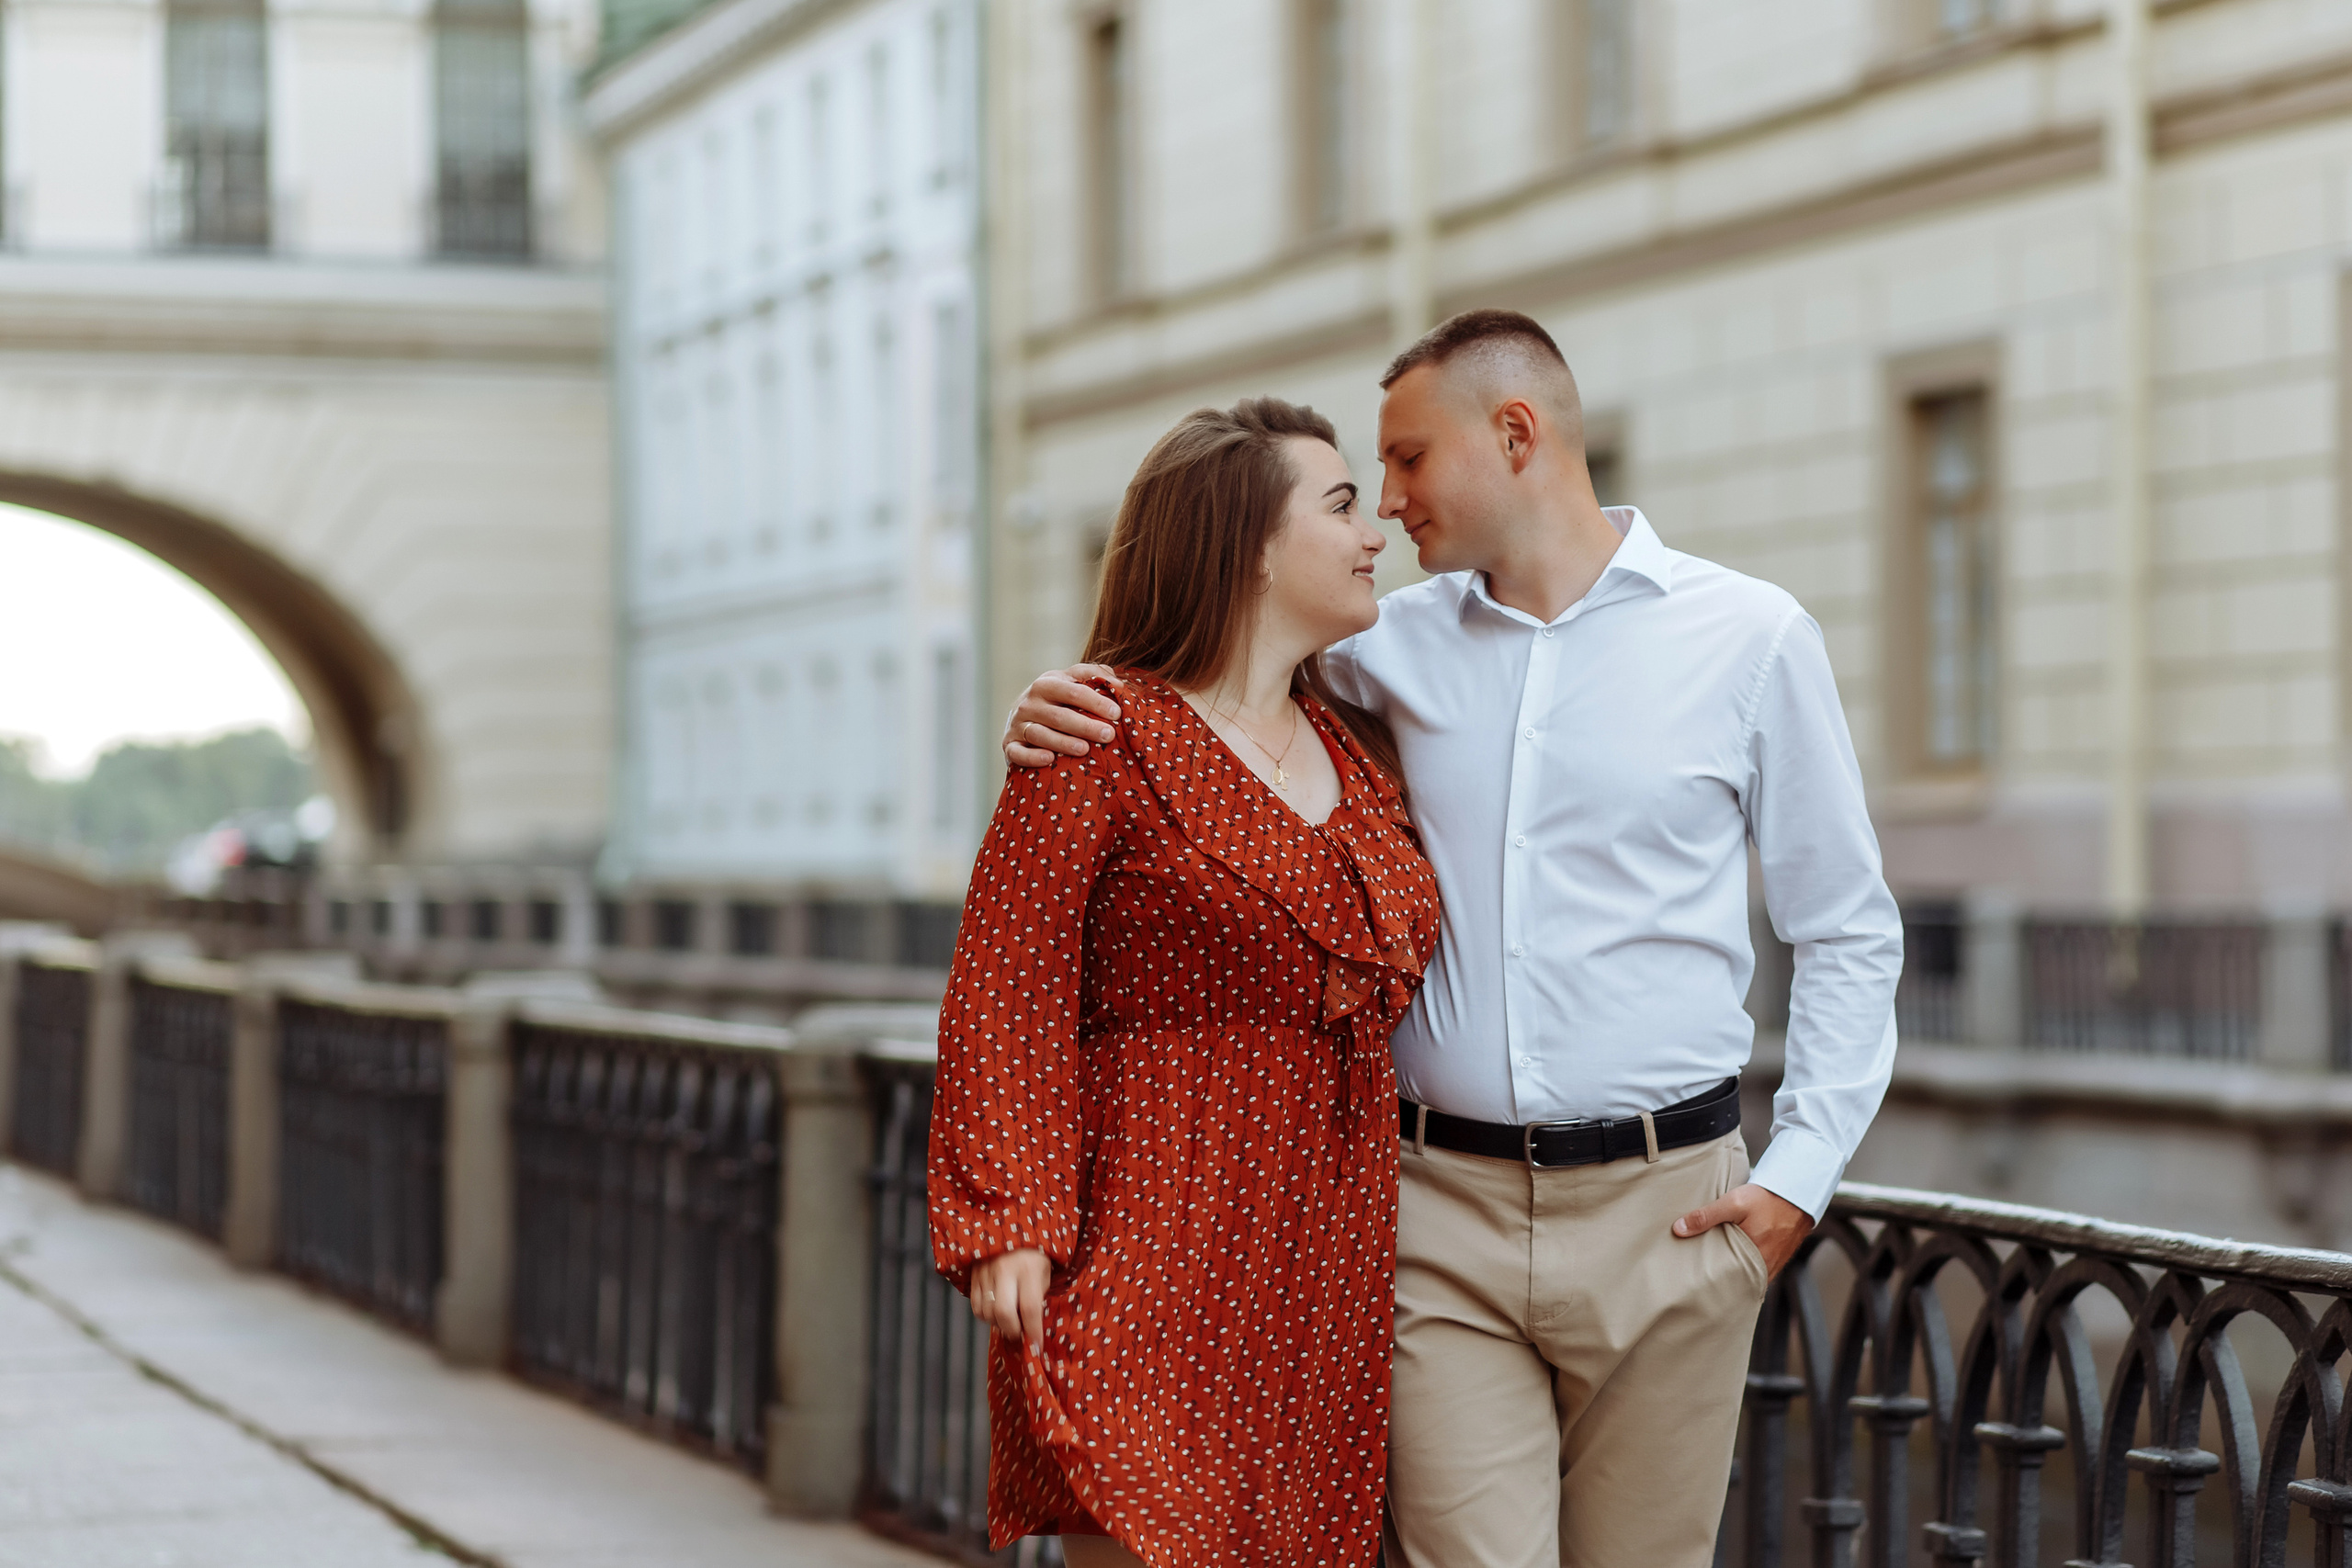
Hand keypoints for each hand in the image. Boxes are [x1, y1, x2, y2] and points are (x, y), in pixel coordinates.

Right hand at [970, 1248, 1050, 1344]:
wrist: (1011, 1228)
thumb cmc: (1034, 1255)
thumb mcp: (1044, 1273)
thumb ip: (1037, 1299)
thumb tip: (1030, 1329)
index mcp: (1028, 1269)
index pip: (1030, 1308)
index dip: (1033, 1332)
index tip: (1036, 1347)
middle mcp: (1005, 1270)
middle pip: (1004, 1314)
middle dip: (1012, 1331)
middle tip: (1019, 1333)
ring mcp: (986, 1272)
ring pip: (987, 1313)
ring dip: (998, 1324)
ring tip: (1009, 1319)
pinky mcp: (973, 1274)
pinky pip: (975, 1306)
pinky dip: (985, 1315)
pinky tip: (995, 1311)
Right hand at [1004, 665, 1125, 767]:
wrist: (1020, 717)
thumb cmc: (1057, 700)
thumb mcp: (1072, 682)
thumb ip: (1094, 676)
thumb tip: (1119, 684)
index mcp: (1047, 683)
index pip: (1073, 691)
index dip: (1096, 701)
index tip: (1116, 713)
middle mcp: (1029, 703)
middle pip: (1059, 715)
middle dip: (1085, 725)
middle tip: (1108, 735)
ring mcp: (1017, 724)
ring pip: (1039, 734)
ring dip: (1062, 742)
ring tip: (1084, 749)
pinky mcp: (1009, 745)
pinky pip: (1018, 753)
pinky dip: (1032, 757)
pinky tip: (1049, 759)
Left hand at [1673, 1183, 1813, 1277]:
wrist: (1796, 1193)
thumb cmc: (1766, 1199)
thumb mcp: (1733, 1202)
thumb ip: (1706, 1216)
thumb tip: (1679, 1229)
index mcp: (1754, 1258)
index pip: (1728, 1282)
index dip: (1711, 1284)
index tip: (1693, 1283)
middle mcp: (1765, 1267)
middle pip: (1737, 1282)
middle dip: (1720, 1283)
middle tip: (1699, 1282)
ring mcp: (1772, 1265)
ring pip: (1748, 1277)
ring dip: (1733, 1276)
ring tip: (1713, 1273)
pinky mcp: (1776, 1259)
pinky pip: (1757, 1272)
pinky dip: (1745, 1270)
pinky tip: (1733, 1263)